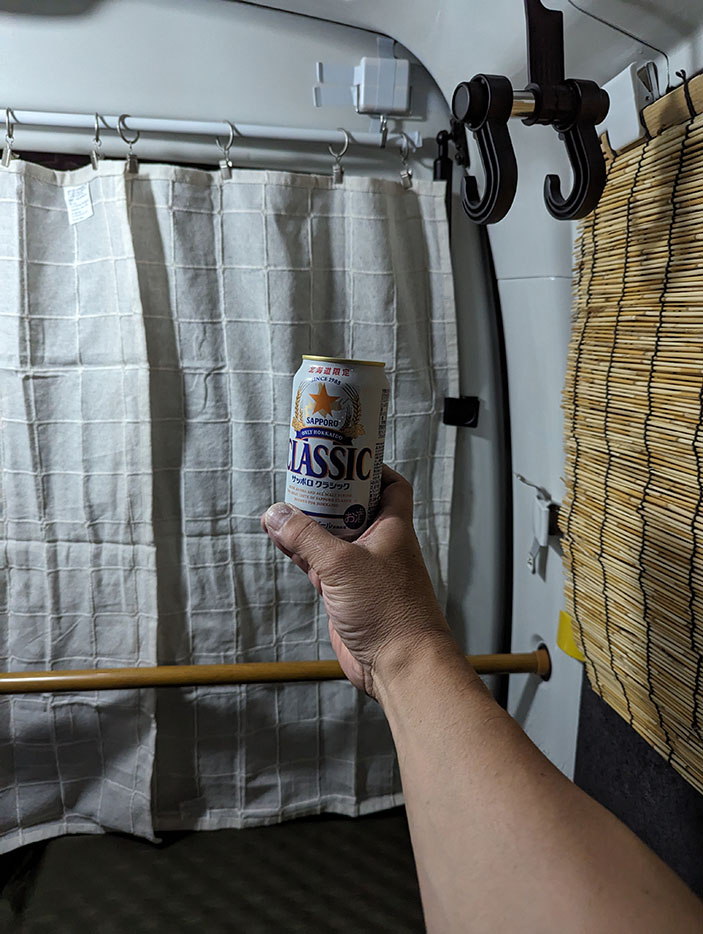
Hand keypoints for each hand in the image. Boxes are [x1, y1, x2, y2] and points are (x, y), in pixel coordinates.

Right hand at [261, 465, 453, 697]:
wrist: (400, 664)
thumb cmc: (390, 611)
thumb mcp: (341, 564)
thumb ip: (306, 538)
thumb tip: (276, 514)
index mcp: (392, 528)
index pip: (391, 486)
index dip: (372, 469)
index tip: (345, 457)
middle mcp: (379, 546)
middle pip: (353, 509)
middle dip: (328, 495)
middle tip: (301, 479)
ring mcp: (362, 572)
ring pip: (332, 538)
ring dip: (309, 526)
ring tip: (282, 508)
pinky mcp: (346, 596)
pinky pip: (320, 566)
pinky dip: (302, 554)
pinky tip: (282, 542)